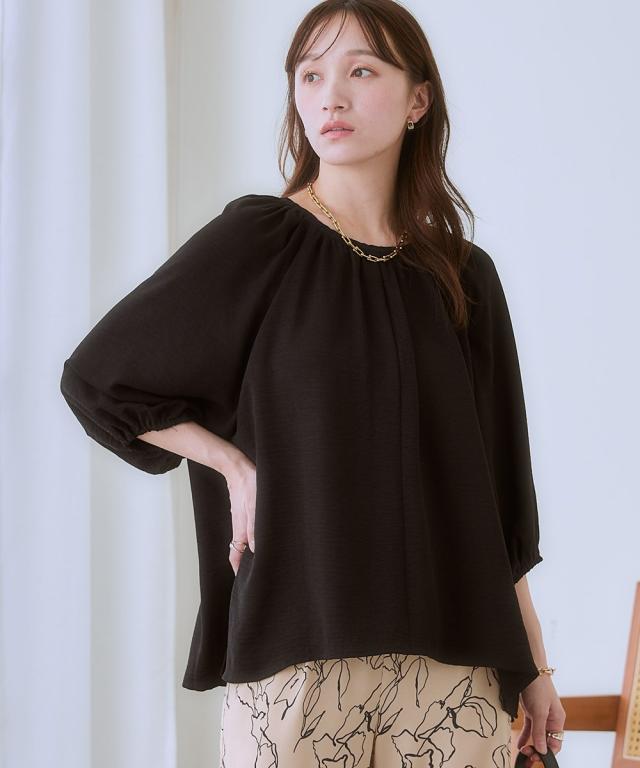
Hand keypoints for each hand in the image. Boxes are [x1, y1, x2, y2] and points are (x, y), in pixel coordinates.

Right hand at [224, 455, 256, 575]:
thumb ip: (254, 528)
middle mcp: (241, 528)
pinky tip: (266, 540)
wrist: (238, 468)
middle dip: (247, 565)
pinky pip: (250, 532)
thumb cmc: (247, 485)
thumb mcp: (254, 506)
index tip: (245, 584)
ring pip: (246, 543)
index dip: (238, 570)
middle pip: (241, 553)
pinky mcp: (248, 513)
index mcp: (240, 531)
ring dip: (252, 554)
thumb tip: (255, 549)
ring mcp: (244, 521)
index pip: (235, 557)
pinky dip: (256, 540)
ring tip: (265, 563)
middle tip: (259, 576)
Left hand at [516, 674, 564, 765]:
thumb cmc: (538, 686)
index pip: (555, 743)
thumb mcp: (539, 711)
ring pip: (537, 736)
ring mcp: (541, 715)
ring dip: (531, 745)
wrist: (528, 668)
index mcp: (557, 720)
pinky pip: (530, 728)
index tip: (535, 758)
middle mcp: (551, 719)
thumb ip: (540, 731)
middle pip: (546, 741)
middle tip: (527, 756)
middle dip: (538, 750)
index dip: (547, 753)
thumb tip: (542, 751)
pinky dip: (525, 736)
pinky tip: (519, 744)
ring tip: (523, 754)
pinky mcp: (532, 711)